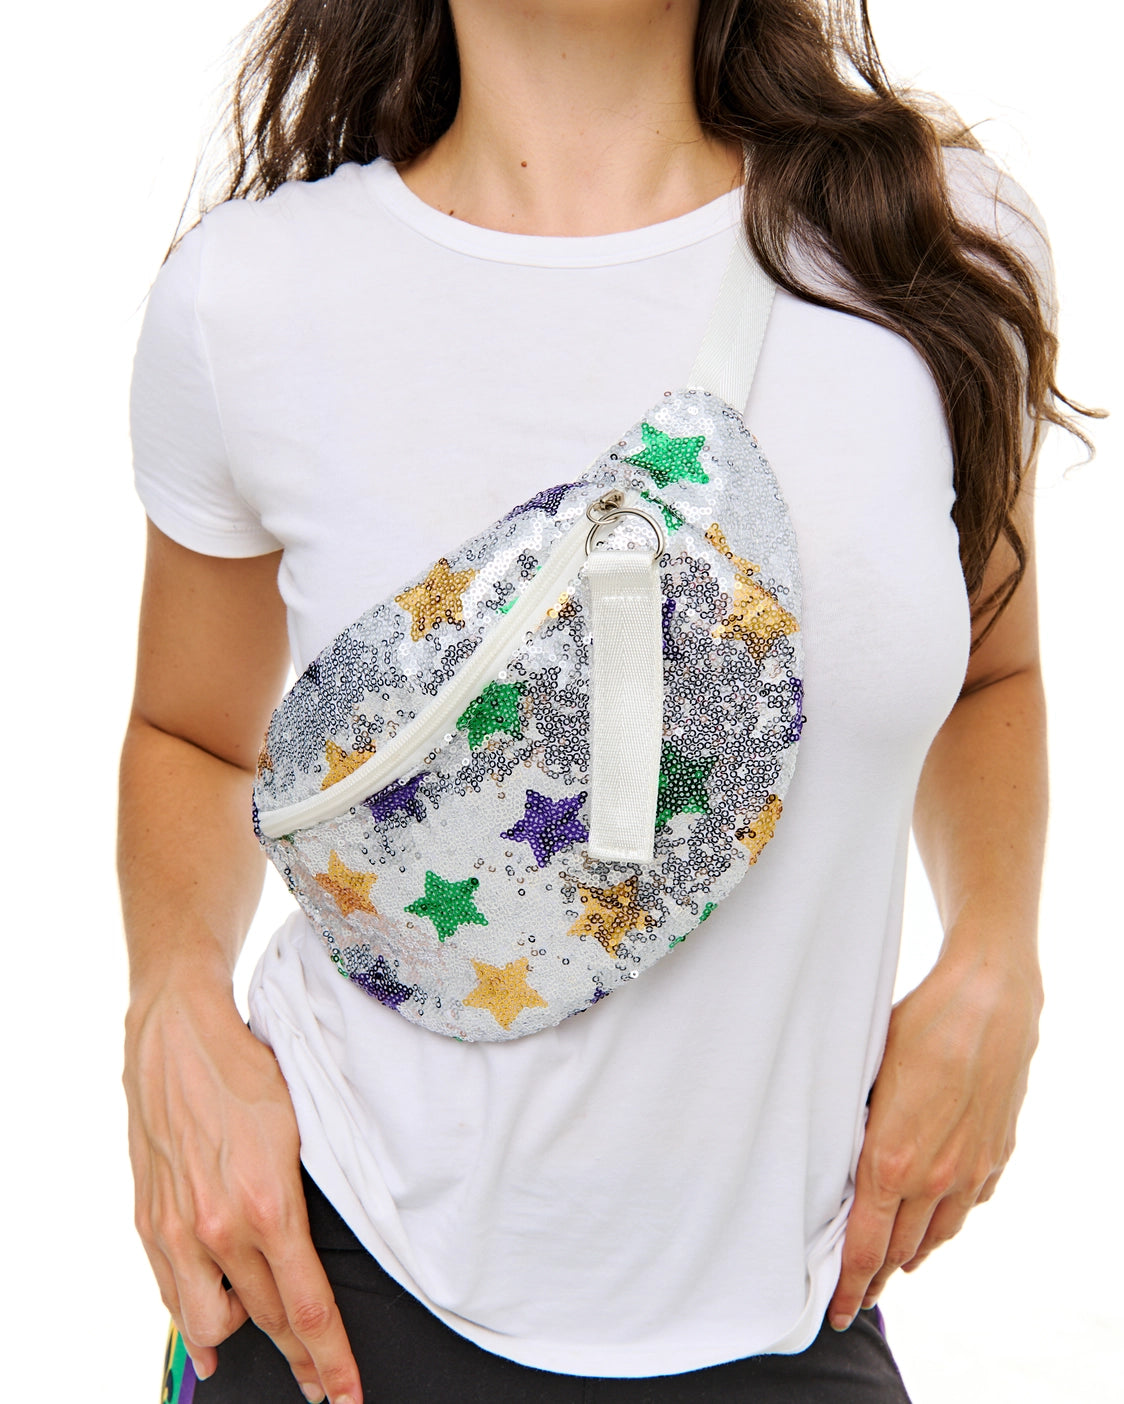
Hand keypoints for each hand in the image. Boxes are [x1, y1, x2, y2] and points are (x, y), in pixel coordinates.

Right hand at [123, 979, 362, 1403]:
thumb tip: (321, 1240)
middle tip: (324, 1387)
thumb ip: (307, 1195)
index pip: (307, 1307)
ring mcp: (177, 1231)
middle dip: (302, 1362)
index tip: (348, 1393)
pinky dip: (195, 1319)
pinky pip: (172, 1295)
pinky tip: (211, 1334)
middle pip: (268, 1323)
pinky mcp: (149, 1222)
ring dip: (244, 1338)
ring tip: (269, 1338)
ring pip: (212, 1324)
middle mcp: (218, 1230)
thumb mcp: (301, 1128)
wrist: (179, 1035)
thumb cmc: (249, 1071)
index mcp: (268, 1206)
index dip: (332, 1359)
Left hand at [827, 945, 1042, 1329]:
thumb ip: (853, 1127)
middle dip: (875, 1277)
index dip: (849, 1285)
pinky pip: (967, 1206)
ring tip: (892, 1267)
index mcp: (891, 1160)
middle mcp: (935, 1177)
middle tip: (854, 1296)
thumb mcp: (865, 1074)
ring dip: (910, 1254)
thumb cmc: (918, 1026)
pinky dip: (945, 1222)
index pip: (864, 1246)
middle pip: (899, 1250)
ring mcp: (971, 1170)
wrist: (989, 1001)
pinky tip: (934, 1223)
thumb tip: (832, 1157)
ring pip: (937, 1235)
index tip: (835, 1312)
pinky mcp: (996, 1156)